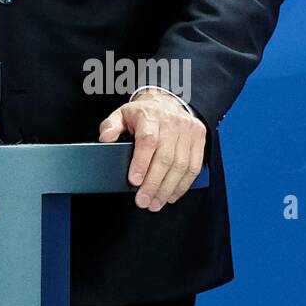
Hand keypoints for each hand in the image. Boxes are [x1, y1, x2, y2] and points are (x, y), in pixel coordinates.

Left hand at [97, 90, 205, 210]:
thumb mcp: (122, 114)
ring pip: (180, 166)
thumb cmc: (143, 113)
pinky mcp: (199, 139)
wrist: (167, 102)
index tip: (134, 181)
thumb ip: (110, 126)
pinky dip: (183, 185)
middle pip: (165, 158)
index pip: (148, 141)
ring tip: (155, 202)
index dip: (141, 163)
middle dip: (153, 184)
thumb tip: (105, 138)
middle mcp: (172, 123)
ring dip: (167, 189)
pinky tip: (171, 194)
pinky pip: (194, 167)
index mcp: (150, 116)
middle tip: (143, 201)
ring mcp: (188, 131)